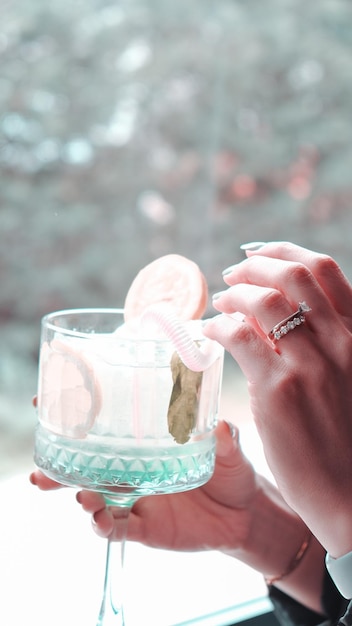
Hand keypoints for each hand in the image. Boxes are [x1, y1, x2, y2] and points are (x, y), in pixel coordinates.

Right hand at [31, 421, 258, 551]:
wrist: (244, 514)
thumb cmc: (231, 471)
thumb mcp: (229, 449)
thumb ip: (224, 439)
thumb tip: (221, 427)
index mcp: (146, 445)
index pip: (105, 429)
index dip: (76, 418)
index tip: (48, 405)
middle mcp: (134, 470)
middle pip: (87, 466)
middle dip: (59, 466)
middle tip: (41, 466)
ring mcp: (137, 499)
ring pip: (96, 498)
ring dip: (79, 495)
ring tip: (78, 493)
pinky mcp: (145, 526)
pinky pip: (117, 528)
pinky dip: (104, 525)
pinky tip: (99, 519)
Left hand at [204, 242, 351, 557]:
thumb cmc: (347, 440)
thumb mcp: (348, 378)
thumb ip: (322, 344)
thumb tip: (271, 317)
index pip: (325, 270)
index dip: (285, 252)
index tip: (258, 254)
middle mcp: (341, 342)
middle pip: (294, 274)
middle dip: (255, 264)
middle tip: (232, 272)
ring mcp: (311, 365)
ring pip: (264, 299)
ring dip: (234, 293)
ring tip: (220, 303)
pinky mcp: (279, 391)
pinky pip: (239, 337)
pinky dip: (219, 326)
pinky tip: (209, 332)